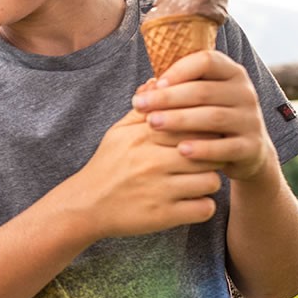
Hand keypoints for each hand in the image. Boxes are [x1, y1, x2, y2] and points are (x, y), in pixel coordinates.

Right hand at [69, 108, 223, 238]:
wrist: (86, 206)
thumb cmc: (107, 166)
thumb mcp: (118, 133)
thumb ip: (142, 110)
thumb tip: (157, 81)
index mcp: (144, 137)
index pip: (192, 124)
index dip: (204, 129)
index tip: (202, 137)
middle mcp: (152, 161)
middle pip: (208, 150)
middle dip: (211, 155)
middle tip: (203, 160)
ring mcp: (159, 190)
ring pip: (211, 180)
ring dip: (207, 182)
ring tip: (195, 182)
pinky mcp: (164, 216)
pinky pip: (204, 208)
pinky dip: (202, 207)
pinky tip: (190, 202)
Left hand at [132, 50, 273, 180]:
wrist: (245, 153)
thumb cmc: (208, 118)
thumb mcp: (195, 101)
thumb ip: (173, 90)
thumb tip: (144, 89)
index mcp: (231, 73)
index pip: (207, 61)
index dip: (179, 70)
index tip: (155, 84)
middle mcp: (245, 93)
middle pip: (204, 91)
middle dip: (168, 98)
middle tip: (139, 105)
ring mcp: (251, 120)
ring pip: (214, 117)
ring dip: (179, 120)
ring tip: (152, 124)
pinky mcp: (252, 147)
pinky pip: (227, 147)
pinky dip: (203, 148)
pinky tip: (180, 150)